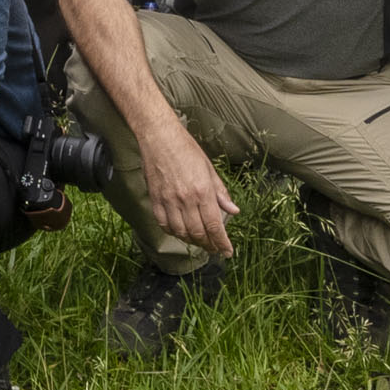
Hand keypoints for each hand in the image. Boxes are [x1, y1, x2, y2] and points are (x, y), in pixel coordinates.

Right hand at [136, 114, 237, 259]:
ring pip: (181, 232)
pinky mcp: (155, 199)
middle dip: (209, 245)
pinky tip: (180, 232)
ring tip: (199, 242)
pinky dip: (173, 232)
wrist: (159, 137)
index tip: (227, 251)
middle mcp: (186, 199)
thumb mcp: (209, 169)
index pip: (214, 225)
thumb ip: (221, 192)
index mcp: (203, 191)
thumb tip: (234, 210)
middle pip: (198, 232)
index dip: (222, 242)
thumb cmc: (186, 149)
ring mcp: (168, 200)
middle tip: (214, 249)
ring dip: (192, 241)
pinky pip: (164, 224)